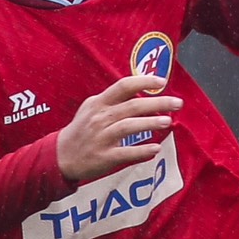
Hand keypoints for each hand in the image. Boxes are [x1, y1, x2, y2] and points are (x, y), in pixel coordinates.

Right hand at [55, 75, 179, 180]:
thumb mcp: (92, 108)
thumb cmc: (83, 129)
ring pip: (128, 127)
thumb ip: (115, 99)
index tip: (162, 82)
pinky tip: (155, 149)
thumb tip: (143, 87)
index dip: (143, 81)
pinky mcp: (104, 157)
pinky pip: (125, 153)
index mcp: (99, 103)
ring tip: (168, 122)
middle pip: (131, 106)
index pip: (123, 86)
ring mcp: (101, 138)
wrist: (61, 156)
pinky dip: (141, 151)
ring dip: (149, 123)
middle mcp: (100, 118)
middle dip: (157, 103)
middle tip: (177, 103)